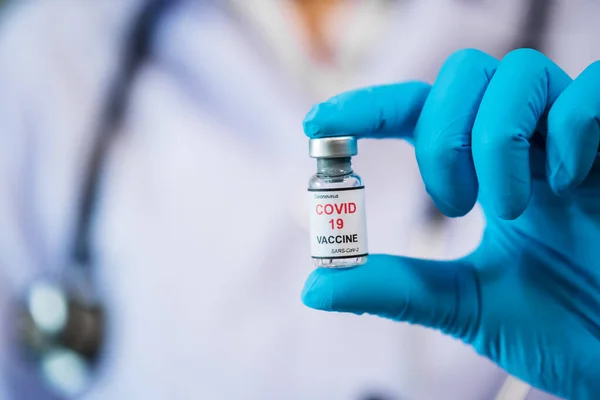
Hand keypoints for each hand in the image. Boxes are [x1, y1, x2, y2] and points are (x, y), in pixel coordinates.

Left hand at [301, 48, 599, 399]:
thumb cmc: (560, 328)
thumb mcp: (465, 304)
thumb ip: (398, 288)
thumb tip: (316, 286)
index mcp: (489, 174)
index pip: (421, 113)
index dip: (369, 109)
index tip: (318, 122)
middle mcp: (529, 146)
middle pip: (467, 74)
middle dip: (442, 133)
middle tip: (452, 202)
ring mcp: (578, 142)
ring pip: (519, 75)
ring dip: (495, 140)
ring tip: (506, 208)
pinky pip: (593, 93)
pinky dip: (569, 128)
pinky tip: (570, 184)